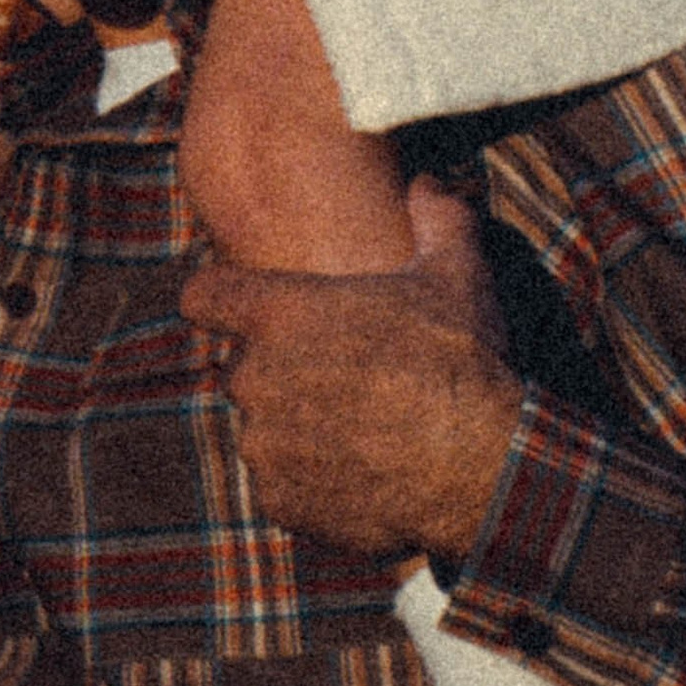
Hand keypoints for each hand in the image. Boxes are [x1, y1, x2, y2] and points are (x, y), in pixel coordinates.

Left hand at [181, 178, 522, 564]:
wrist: (481, 468)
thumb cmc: (462, 362)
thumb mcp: (458, 272)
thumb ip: (437, 215)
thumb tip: (430, 182)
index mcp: (280, 315)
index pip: (203, 295)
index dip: (219, 299)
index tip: (237, 307)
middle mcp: (257, 378)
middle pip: (244, 368)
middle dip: (281, 372)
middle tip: (341, 380)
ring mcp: (264, 445)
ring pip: (263, 430)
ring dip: (295, 431)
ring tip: (358, 433)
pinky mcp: (280, 503)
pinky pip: (281, 487)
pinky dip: (310, 486)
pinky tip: (360, 475)